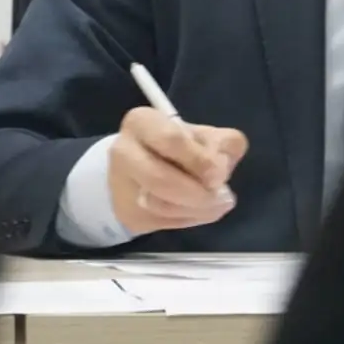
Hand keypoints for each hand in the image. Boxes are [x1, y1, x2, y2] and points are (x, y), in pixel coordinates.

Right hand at [108, 107, 247, 235]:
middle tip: (221, 197)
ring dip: (196, 209)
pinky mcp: (127, 212)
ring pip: (161, 205)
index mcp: (142, 122)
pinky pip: (163, 221)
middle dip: (198, 193)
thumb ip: (222, 143)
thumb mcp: (202, 135)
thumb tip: (223, 166)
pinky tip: (198, 210)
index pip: (171, 140)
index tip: (219, 175)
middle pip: (161, 178)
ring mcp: (120, 184)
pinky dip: (188, 219)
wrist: (139, 170)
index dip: (199, 160)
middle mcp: (123, 150)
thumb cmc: (177, 147)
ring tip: (215, 204)